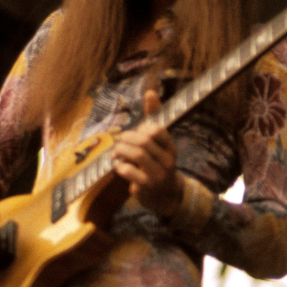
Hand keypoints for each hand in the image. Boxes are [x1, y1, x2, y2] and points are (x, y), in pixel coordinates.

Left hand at [112, 89, 183, 217]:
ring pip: (137, 154)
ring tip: (115, 154)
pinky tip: (118, 166)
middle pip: (143, 141)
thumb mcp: (158, 143)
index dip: (141, 129)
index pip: (157, 129)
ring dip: (120, 151)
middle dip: (126, 139)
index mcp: (170, 147)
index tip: (135, 134)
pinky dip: (119, 166)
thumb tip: (150, 91)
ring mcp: (158, 174)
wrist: (165, 195)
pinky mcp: (147, 186)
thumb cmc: (157, 163)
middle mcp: (168, 160)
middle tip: (119, 143)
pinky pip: (129, 171)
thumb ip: (153, 118)